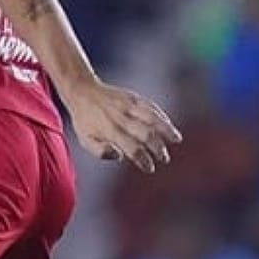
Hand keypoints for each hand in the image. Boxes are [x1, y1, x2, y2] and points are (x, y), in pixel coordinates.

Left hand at [66, 79, 181, 172]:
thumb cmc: (85, 120)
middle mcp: (121, 118)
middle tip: (164, 158)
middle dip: (158, 148)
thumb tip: (119, 156)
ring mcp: (129, 106)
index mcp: (110, 131)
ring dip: (167, 130)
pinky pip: (151, 107)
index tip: (150, 168)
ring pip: (152, 118)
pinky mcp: (134, 97)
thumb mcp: (84, 139)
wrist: (82, 90)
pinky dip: (162, 117)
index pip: (132, 149)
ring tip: (176, 140)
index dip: (143, 160)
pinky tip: (169, 126)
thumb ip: (100, 151)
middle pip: (146, 135)